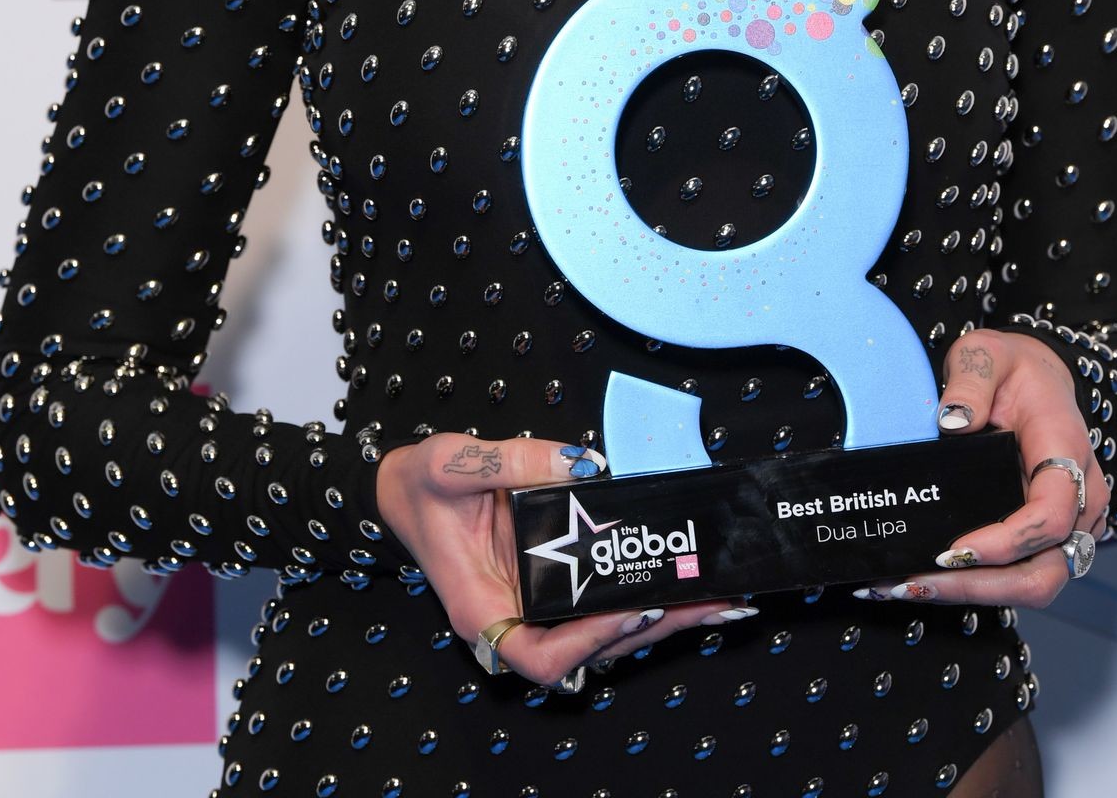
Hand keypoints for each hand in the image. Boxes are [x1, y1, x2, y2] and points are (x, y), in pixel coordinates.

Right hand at [375, 433, 755, 688]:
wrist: (400, 489)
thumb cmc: (419, 484)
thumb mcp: (452, 462)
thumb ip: (512, 460)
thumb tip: (584, 465)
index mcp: (479, 605)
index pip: (538, 656)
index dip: (588, 643)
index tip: (632, 611)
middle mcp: (510, 616)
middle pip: (588, 648)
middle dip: (652, 629)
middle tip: (711, 603)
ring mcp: (532, 602)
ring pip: (601, 630)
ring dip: (660, 617)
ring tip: (716, 596)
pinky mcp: (549, 582)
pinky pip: (598, 600)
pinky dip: (641, 593)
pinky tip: (683, 581)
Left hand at [852, 328, 1110, 607]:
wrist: (1039, 379)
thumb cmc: (1014, 368)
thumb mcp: (986, 354)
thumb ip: (971, 380)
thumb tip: (953, 420)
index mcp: (1068, 450)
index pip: (1052, 515)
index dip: (1006, 542)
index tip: (954, 548)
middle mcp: (1082, 498)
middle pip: (1046, 571)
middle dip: (980, 586)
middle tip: (917, 581)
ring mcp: (1071, 524)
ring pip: (1033, 583)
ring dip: (973, 593)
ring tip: (909, 585)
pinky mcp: (1050, 538)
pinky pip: (1020, 575)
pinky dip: (976, 584)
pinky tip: (925, 578)